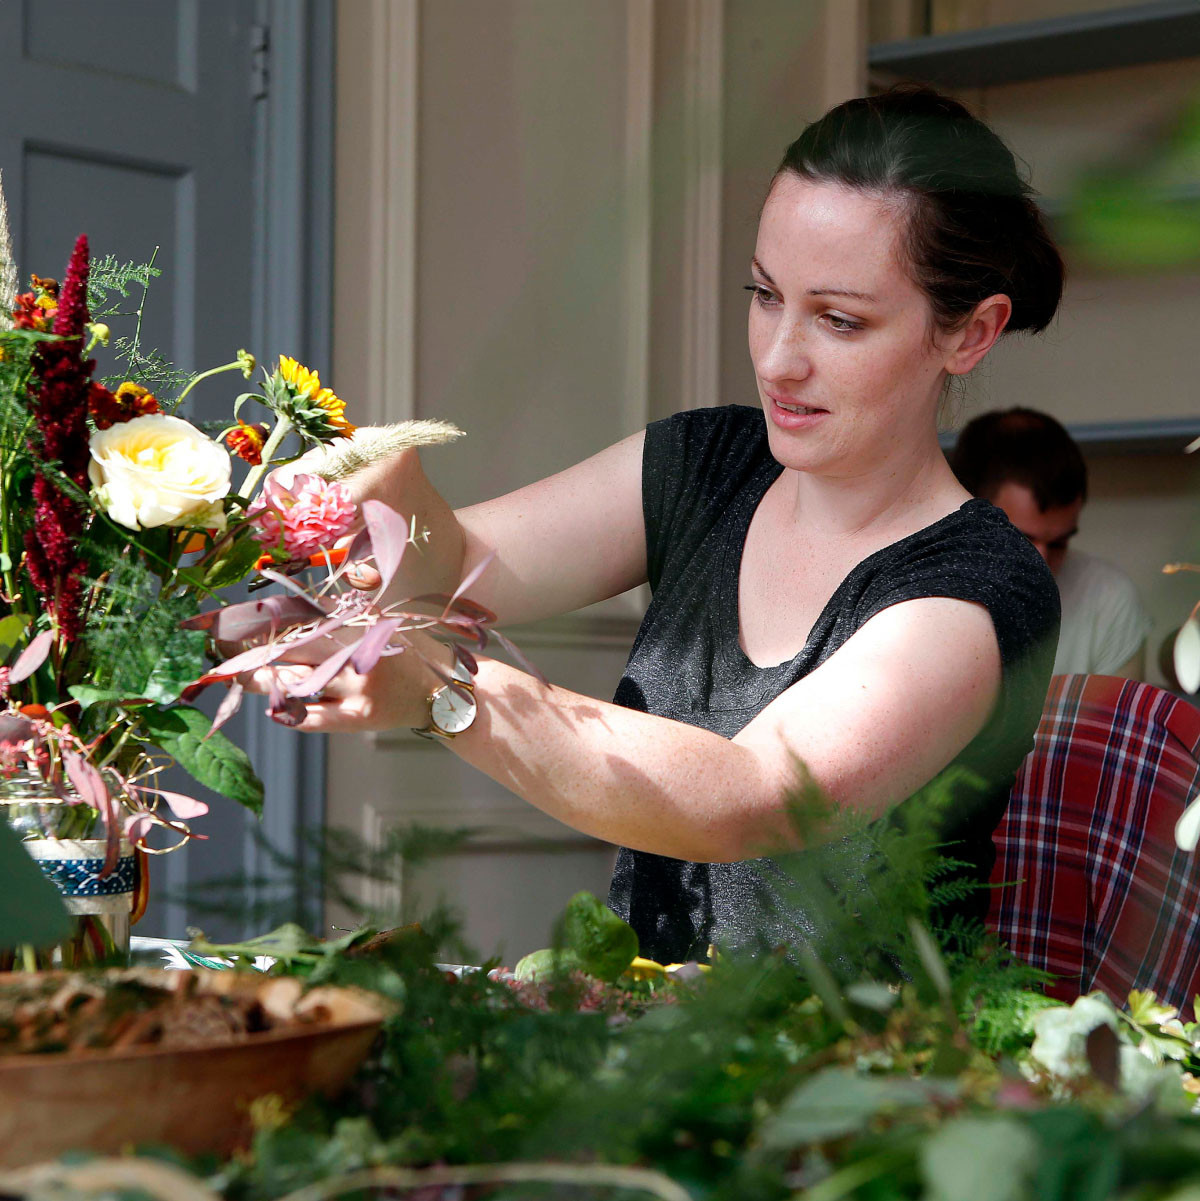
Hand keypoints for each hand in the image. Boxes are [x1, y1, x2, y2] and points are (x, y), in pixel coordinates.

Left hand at [239, 629, 452, 733]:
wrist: (444, 690)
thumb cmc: (401, 652)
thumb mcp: (374, 619)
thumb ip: (333, 610)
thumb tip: (277, 606)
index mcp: (359, 619)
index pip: (297, 614)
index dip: (257, 619)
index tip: (225, 622)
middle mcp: (358, 648)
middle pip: (288, 647)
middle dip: (250, 649)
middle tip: (221, 648)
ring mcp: (358, 684)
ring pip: (293, 682)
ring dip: (264, 681)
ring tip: (245, 677)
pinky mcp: (359, 717)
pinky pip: (310, 717)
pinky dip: (288, 712)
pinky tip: (275, 708)